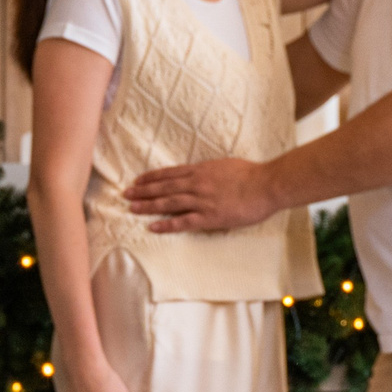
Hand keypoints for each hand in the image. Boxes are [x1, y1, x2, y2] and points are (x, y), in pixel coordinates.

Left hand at [124, 158, 278, 233]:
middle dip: (142, 191)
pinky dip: (166, 225)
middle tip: (125, 194)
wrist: (266, 185)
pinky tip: (152, 227)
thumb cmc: (250, 174)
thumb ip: (209, 170)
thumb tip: (199, 172)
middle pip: (163, 187)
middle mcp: (196, 184)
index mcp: (200, 170)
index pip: (169, 173)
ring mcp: (201, 201)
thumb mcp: (224, 165)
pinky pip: (183, 222)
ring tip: (131, 208)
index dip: (151, 177)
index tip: (138, 180)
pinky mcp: (209, 217)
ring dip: (148, 206)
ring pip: (168, 203)